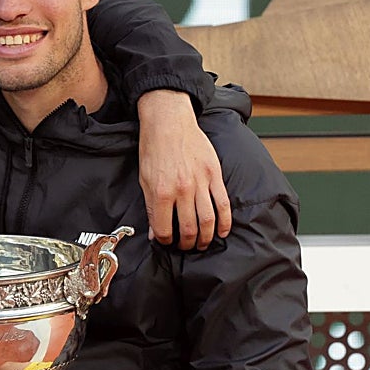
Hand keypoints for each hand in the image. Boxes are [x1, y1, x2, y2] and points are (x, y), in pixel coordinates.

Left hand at [136, 90, 231, 249]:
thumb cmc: (153, 150)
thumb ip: (151, 208)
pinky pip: (223, 203)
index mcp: (161, 192)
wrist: (168, 123)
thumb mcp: (144, 180)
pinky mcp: (214, 174)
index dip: (166, 241)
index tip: (167, 242)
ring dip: (206, 238)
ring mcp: (201, 182)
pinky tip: (222, 231)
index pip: (165, 229)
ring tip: (203, 244)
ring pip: (208, 220)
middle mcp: (182, 190)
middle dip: (188, 244)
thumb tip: (155, 233)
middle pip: (189, 229)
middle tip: (186, 247)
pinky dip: (225, 221)